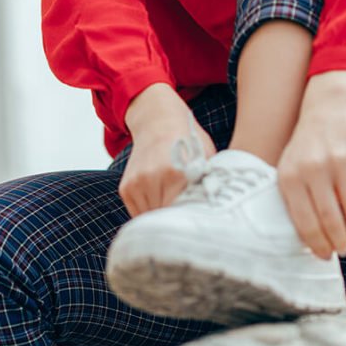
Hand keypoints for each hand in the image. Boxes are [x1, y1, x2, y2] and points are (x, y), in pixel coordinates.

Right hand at [120, 85, 215, 216]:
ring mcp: (136, 183)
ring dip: (163, 220)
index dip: (193, 223)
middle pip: (166, 220)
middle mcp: (152, 178)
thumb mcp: (206, 158)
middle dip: (179, 224)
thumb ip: (210, 185)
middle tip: (192, 223)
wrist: (159, 121)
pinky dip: (151, 213)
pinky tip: (163, 200)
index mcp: (176, 173)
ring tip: (177, 210)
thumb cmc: (188, 140)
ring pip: (151, 220)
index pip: (183, 216)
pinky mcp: (126, 188)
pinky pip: (139, 213)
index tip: (202, 224)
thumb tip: (219, 213)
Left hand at [276, 73, 345, 259]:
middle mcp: (315, 168)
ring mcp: (342, 160)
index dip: (318, 246)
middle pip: (332, 221)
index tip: (326, 255)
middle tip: (344, 249)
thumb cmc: (307, 150)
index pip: (306, 223)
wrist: (328, 108)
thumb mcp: (291, 170)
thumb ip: (297, 203)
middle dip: (340, 243)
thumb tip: (314, 247)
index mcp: (291, 176)